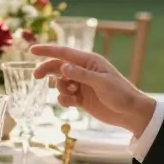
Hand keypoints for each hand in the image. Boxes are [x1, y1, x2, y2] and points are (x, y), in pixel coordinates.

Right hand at [29, 44, 154, 135]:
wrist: (130, 113)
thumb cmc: (120, 94)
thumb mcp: (101, 83)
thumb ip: (81, 74)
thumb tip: (63, 66)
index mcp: (89, 62)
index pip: (64, 53)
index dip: (48, 50)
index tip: (32, 50)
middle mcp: (83, 71)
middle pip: (58, 67)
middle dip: (47, 70)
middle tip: (36, 76)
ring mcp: (82, 85)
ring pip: (60, 83)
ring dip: (60, 88)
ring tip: (70, 94)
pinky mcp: (81, 99)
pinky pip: (65, 97)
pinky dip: (64, 100)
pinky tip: (71, 104)